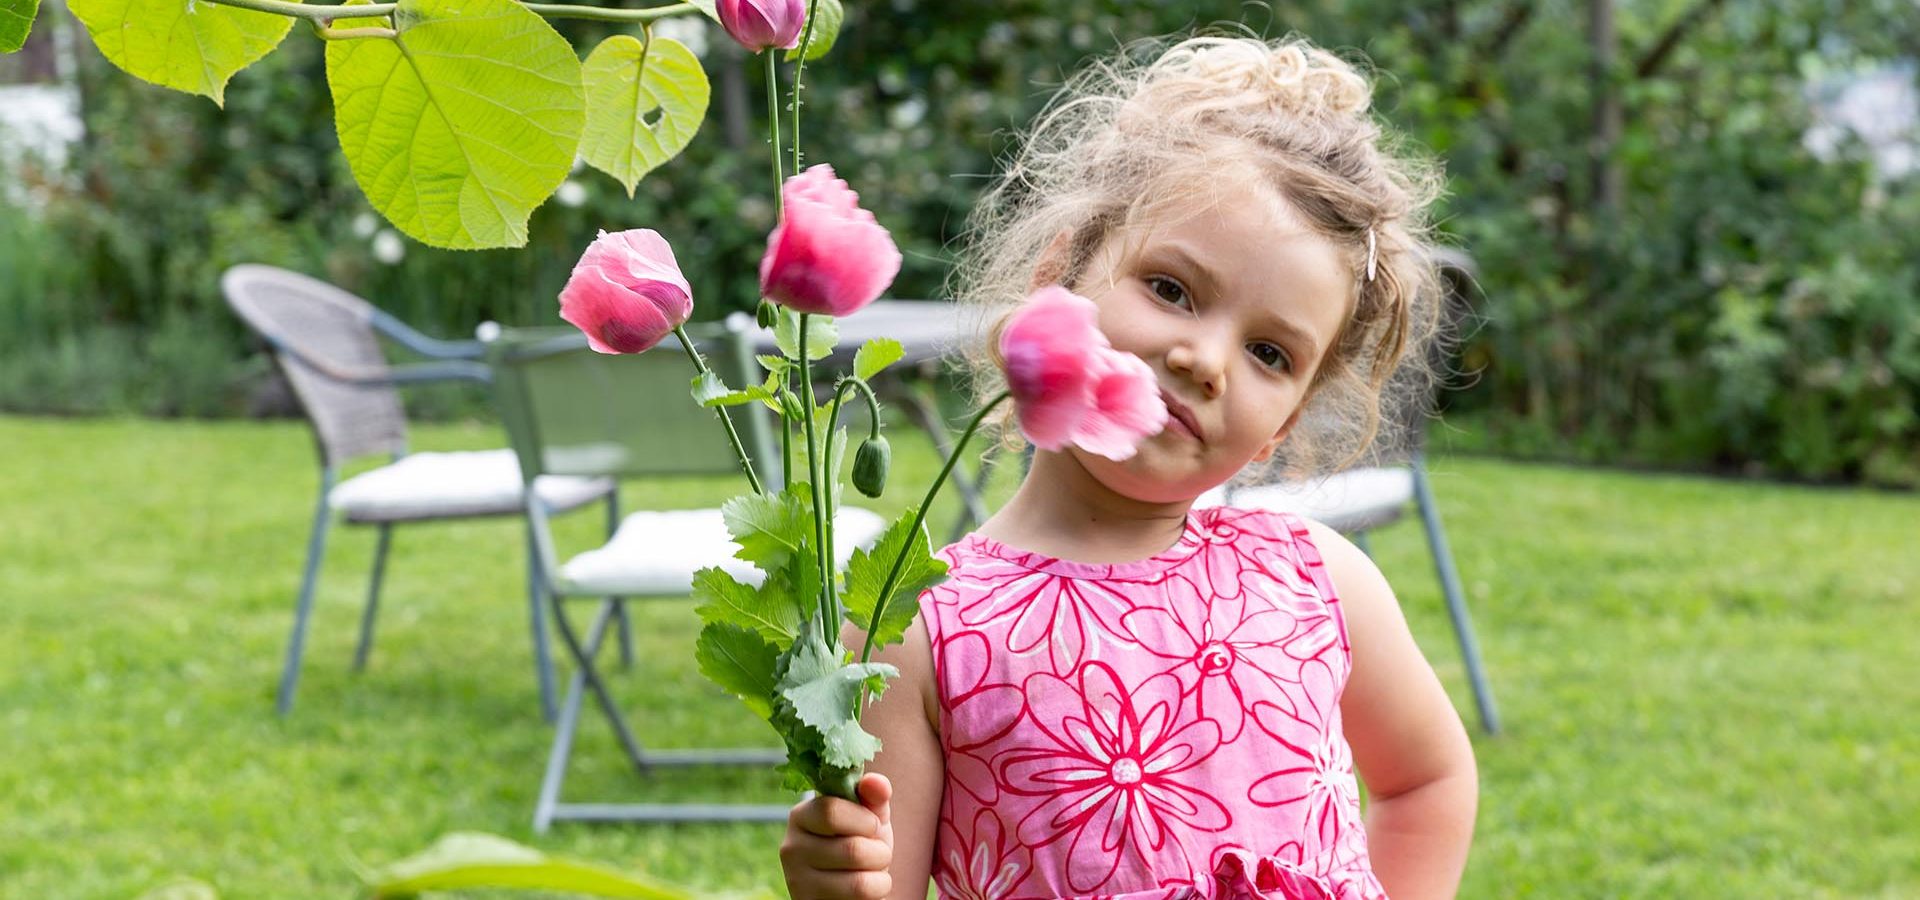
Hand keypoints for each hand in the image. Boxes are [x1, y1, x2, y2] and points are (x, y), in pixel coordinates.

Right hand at [780, 773, 894, 899]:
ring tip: (873, 871)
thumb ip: (873, 795)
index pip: (831, 812)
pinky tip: (864, 888)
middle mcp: (791, 848)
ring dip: (881, 876)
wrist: (850, 884)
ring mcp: (797, 881)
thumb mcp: (868, 816)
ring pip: (859, 882)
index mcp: (801, 816)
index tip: (872, 825)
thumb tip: (876, 782)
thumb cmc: (859, 842)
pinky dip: (876, 893)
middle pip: (852, 850)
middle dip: (880, 852)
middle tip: (877, 852)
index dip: (864, 820)